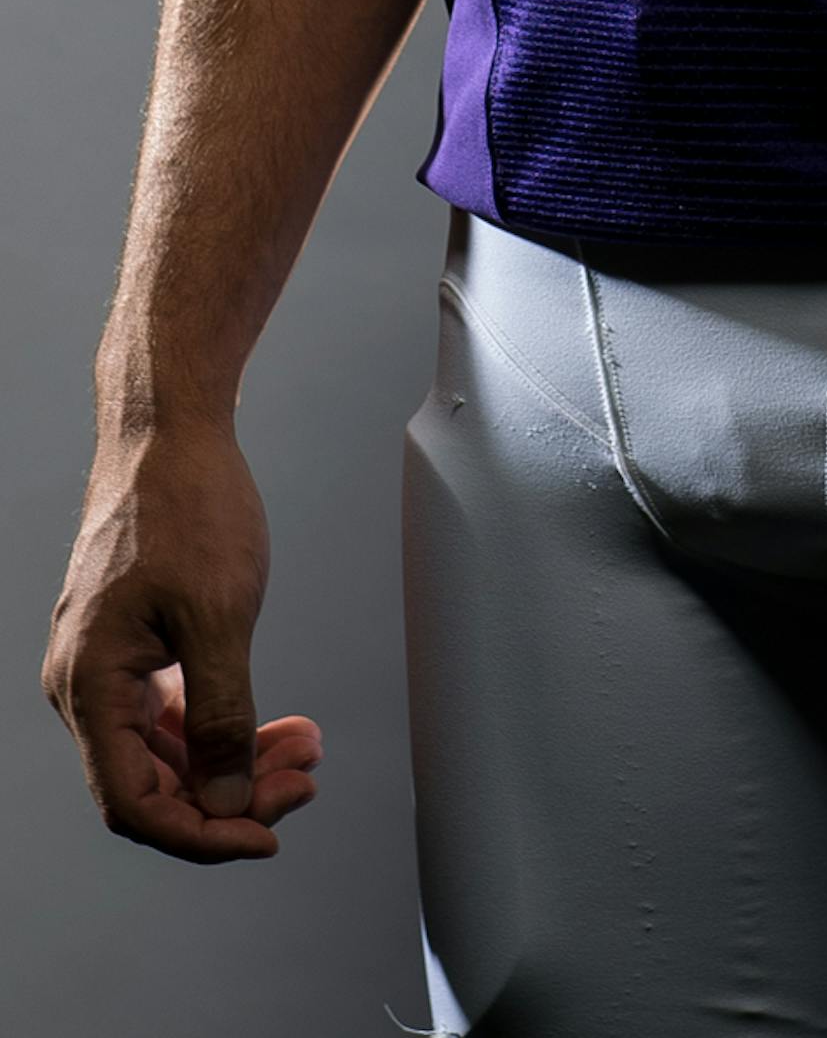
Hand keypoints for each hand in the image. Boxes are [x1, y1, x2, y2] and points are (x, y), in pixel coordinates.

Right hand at [44, 421, 320, 860]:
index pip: (135, 803)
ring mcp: (108, 664)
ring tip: (304, 753)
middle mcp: (86, 685)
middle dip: (232, 793)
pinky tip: (276, 725)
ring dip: (235, 758)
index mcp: (90, 687)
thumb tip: (225, 799)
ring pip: (168, 748)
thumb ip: (222, 714)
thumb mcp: (218, 616)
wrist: (169, 429)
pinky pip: (172, 710)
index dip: (203, 832)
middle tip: (305, 781)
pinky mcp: (133, 643)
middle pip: (154, 782)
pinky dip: (224, 721)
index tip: (269, 832)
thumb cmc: (187, 506)